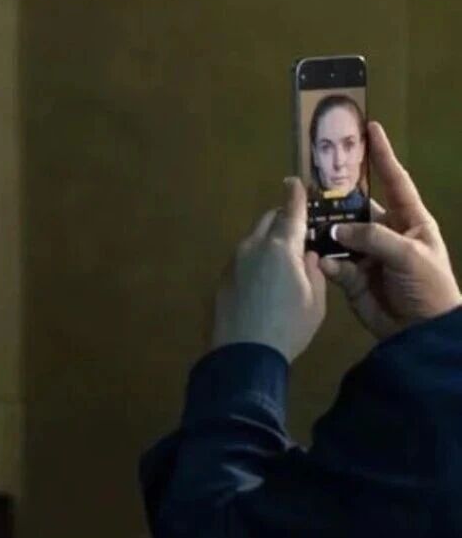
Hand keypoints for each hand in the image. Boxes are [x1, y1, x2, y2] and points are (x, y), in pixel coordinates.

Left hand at [210, 177, 325, 363]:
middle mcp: (253, 247)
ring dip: (267, 241)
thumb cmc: (288, 328)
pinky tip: (263, 280)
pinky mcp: (223, 280)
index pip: (291, 210)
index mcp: (281, 247)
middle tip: (297, 230)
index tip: (295, 182)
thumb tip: (308, 256)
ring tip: (281, 260)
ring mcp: (234, 263)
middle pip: (268, 220)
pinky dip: (255, 260)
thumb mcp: (315, 301)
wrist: (242, 356)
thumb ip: (314, 271)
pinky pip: (242, 260)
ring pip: (253, 240)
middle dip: (282, 219)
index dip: (296, 195)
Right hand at [319, 121, 461, 341]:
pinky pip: (334, 265)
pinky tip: (317, 259)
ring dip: (325, 231)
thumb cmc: (427, 285)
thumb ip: (372, 237)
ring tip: (304, 220)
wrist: (421, 331)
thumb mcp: (408, 254)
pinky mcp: (352, 280)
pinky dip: (325, 262)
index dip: (383, 155)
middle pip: (359, 208)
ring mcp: (368, 257)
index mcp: (411, 220)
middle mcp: (388, 233)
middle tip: (315, 181)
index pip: (396, 181)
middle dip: (339, 197)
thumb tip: (335, 229)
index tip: (371, 128)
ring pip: (341, 236)